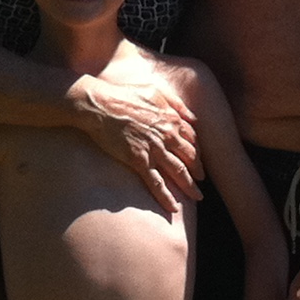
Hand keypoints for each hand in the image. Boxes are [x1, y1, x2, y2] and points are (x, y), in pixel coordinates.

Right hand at [71, 73, 200, 212]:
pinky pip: (156, 182)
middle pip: (189, 157)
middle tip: (200, 182)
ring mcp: (154, 148)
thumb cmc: (124, 94)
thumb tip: (193, 118)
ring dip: (189, 186)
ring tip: (197, 197)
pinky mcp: (138, 159)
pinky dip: (166, 196)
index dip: (196, 152)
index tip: (197, 161)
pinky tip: (173, 208)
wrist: (99, 104)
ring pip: (178, 171)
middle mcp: (167, 135)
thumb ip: (177, 104)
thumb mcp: (156, 91)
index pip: (192, 139)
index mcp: (172, 119)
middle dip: (197, 171)